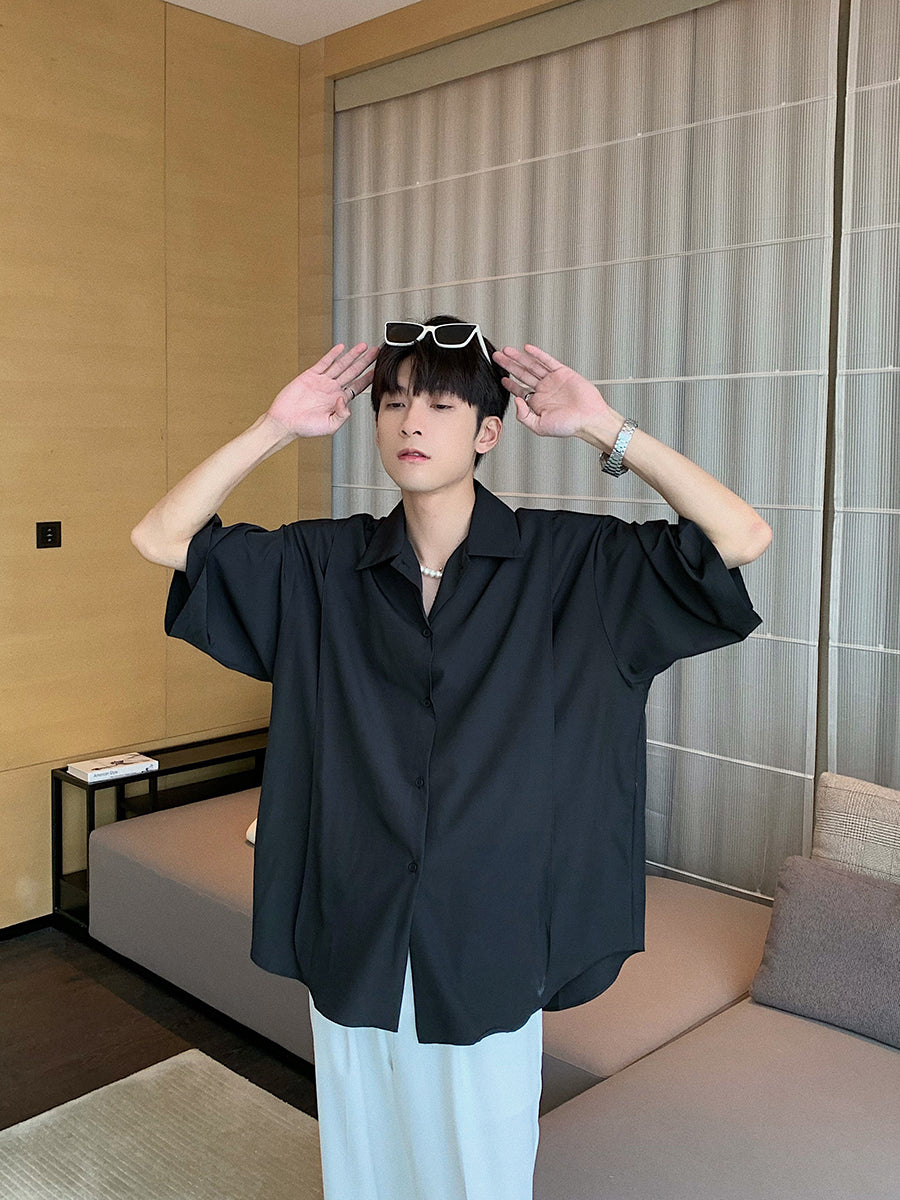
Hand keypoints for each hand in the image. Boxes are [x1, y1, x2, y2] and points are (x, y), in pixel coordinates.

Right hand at [266, 342, 378, 438]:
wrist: (285, 421)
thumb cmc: (306, 428)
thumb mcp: (330, 426)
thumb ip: (342, 415)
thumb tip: (345, 400)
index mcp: (339, 400)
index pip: (358, 386)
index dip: (368, 378)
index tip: (377, 370)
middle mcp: (332, 389)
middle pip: (353, 372)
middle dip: (365, 362)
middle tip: (375, 352)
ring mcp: (322, 381)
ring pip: (341, 364)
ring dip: (352, 355)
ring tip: (363, 346)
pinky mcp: (310, 375)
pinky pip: (324, 362)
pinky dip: (332, 354)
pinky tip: (341, 348)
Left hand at [493, 344, 616, 439]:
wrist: (589, 418)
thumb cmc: (569, 426)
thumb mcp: (539, 426)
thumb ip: (524, 416)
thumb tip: (515, 401)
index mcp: (538, 402)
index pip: (519, 390)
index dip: (509, 383)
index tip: (501, 377)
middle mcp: (544, 390)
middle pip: (522, 374)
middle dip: (509, 365)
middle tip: (498, 358)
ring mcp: (553, 380)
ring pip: (532, 365)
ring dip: (519, 358)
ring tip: (507, 351)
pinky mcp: (563, 372)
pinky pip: (547, 361)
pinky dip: (537, 354)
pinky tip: (527, 349)